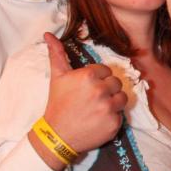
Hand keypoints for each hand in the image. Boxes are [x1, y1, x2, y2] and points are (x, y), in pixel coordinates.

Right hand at [41, 33, 126, 156]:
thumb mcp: (57, 77)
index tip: (87, 89)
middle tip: (92, 99)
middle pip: (116, 83)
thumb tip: (48, 34)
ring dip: (113, 102)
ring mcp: (108, 108)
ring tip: (98, 108)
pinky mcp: (114, 123)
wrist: (57, 136)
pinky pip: (121, 115)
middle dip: (107, 90)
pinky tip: (99, 120)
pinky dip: (112, 118)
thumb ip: (57, 54)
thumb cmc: (57, 104)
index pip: (106, 71)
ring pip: (122, 98)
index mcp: (89, 76)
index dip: (98, 79)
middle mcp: (101, 90)